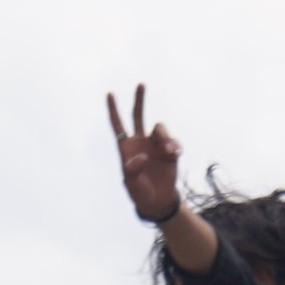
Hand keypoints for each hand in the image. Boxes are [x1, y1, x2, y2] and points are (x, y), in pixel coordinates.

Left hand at [106, 82, 182, 221]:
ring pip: (159, 129)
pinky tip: (176, 154)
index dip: (113, 110)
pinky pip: (174, 141)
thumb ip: (133, 170)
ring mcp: (155, 146)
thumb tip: (142, 157)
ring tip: (170, 151)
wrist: (158, 200)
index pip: (118, 125)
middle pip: (138, 116)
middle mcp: (140, 142)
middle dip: (139, 100)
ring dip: (165, 137)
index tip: (109, 94)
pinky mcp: (170, 152)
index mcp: (127, 148)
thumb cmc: (140, 192)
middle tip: (140, 84)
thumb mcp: (132, 184)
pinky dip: (176, 145)